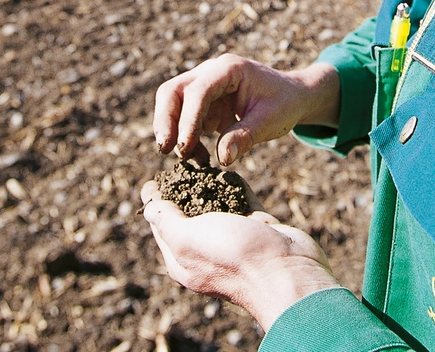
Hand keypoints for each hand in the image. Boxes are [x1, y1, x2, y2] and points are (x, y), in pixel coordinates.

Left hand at [141, 181, 340, 330]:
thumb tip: (148, 206)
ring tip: (201, 162)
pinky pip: (244, 202)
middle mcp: (207, 249)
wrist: (287, 271)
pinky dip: (236, 187)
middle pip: (188, 215)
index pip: (161, 226)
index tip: (153, 178)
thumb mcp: (187, 238)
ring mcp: (235, 239)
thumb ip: (165, 220)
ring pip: (217, 207)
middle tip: (178, 164)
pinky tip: (230, 172)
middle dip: (182, 190)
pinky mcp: (259, 228)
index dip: (156, 202)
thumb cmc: (233, 256)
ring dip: (209, 186)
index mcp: (183, 258)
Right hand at [153, 54, 338, 165]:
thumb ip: (245, 137)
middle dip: (166, 121)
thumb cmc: (284, 104)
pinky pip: (184, 119)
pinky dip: (187, 139)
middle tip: (166, 150)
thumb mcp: (270, 121)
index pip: (198, 91)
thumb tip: (223, 158)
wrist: (292, 97)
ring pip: (172, 104)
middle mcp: (210, 72)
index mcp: (229, 69)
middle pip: (173, 91)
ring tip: (190, 158)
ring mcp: (204, 85)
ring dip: (174, 132)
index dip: (188, 120)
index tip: (185, 147)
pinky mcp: (203, 103)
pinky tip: (201, 157)